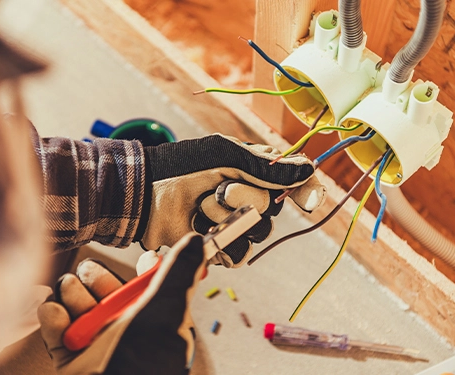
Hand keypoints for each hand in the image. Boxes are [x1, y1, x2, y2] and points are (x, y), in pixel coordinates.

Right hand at [38, 233, 205, 374]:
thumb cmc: (141, 365)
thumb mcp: (166, 313)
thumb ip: (178, 274)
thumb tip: (196, 242)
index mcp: (154, 322)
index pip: (149, 286)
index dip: (143, 269)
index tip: (143, 261)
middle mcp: (125, 331)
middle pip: (106, 288)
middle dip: (95, 277)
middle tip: (91, 278)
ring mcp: (96, 344)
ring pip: (79, 303)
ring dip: (71, 294)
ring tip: (72, 299)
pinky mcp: (69, 358)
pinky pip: (56, 328)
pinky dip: (52, 316)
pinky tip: (56, 312)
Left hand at [136, 134, 324, 266]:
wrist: (145, 193)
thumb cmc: (182, 166)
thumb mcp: (225, 156)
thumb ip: (267, 167)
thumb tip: (309, 169)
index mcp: (254, 170)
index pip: (292, 182)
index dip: (305, 191)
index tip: (308, 200)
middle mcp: (248, 196)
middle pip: (274, 208)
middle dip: (245, 198)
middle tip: (218, 189)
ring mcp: (234, 222)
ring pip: (258, 233)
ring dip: (228, 219)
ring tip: (201, 207)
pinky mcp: (219, 245)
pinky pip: (238, 253)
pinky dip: (221, 241)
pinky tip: (200, 227)